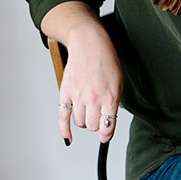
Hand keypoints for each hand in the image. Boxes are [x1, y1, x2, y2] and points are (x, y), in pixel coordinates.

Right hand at [58, 26, 122, 144]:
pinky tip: (68, 137)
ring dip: (84, 120)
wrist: (88, 42)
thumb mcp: (118, 82)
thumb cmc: (105, 59)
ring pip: (80, 122)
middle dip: (96, 124)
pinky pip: (63, 116)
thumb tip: (108, 121)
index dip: (106, 135)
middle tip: (97, 115)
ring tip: (87, 110)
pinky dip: (64, 130)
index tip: (105, 136)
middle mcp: (93, 98)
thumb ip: (113, 103)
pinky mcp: (66, 91)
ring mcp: (78, 95)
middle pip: (92, 126)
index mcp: (110, 97)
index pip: (107, 127)